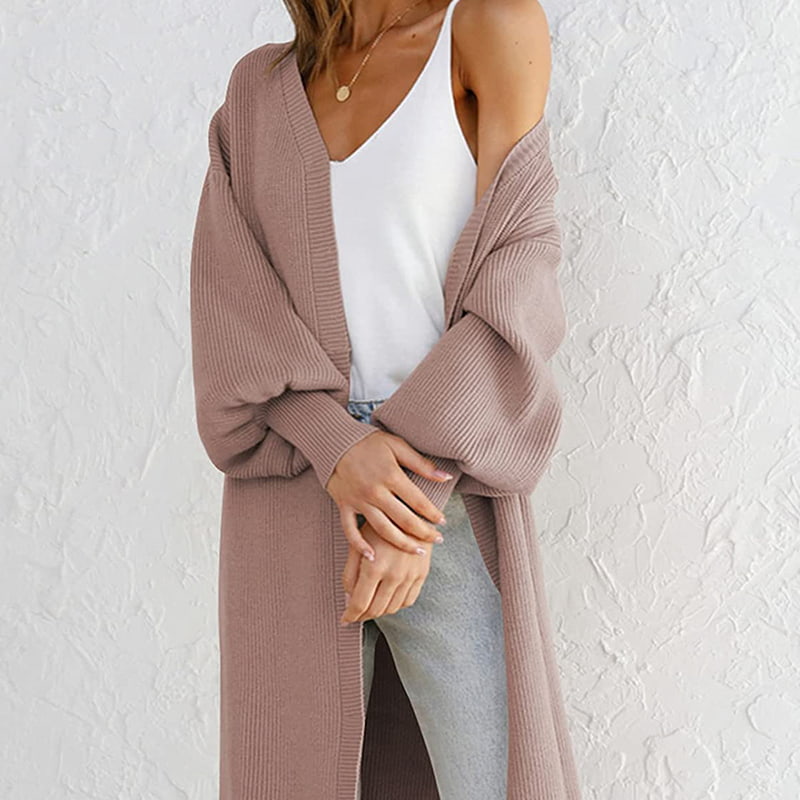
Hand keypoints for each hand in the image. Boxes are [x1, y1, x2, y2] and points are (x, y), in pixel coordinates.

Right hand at [326, 429, 451, 560]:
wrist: (334, 441)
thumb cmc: (369, 442)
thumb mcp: (397, 446)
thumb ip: (421, 463)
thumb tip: (445, 477)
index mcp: (391, 476)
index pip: (418, 501)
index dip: (433, 513)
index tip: (443, 522)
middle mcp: (375, 492)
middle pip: (404, 520)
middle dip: (423, 532)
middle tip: (437, 540)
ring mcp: (359, 501)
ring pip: (383, 529)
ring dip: (402, 543)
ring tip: (417, 551)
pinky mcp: (344, 506)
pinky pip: (350, 531)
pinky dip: (359, 546)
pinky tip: (372, 557)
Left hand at [339, 518, 430, 623]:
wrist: (410, 511)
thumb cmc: (378, 524)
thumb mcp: (357, 543)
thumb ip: (350, 573)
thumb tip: (348, 597)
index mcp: (374, 567)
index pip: (360, 604)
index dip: (350, 615)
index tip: (344, 619)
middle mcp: (394, 575)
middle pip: (375, 610)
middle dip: (362, 616)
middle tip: (354, 615)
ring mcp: (410, 577)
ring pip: (392, 608)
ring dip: (378, 612)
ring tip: (369, 608)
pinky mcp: (421, 575)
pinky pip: (407, 601)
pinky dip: (395, 605)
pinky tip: (387, 600)